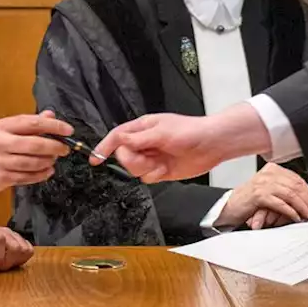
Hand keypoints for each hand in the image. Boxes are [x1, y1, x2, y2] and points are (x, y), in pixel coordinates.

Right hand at [0, 111, 71, 193]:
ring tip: (54, 160)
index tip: (68, 129)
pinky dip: (40, 175)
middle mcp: (0, 143)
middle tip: (65, 149)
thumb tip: (50, 115)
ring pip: (32, 163)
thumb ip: (27, 124)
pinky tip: (47, 172)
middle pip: (35, 144)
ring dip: (48, 162)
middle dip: (55, 146)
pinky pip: (26, 178)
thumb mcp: (2, 129)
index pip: (33, 123)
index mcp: (2, 127)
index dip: (54, 126)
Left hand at [0, 223, 32, 271]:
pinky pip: (27, 250)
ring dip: (15, 261)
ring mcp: (12, 235)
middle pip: (19, 249)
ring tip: (1, 264)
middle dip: (7, 263)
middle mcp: (4, 232)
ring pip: (26, 250)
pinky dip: (20, 258)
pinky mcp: (16, 239)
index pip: (2, 246)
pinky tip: (7, 261)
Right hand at [91, 104, 270, 182]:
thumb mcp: (161, 132)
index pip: (117, 137)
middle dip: (134, 160)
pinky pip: (146, 178)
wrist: (211, 145)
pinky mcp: (160, 171)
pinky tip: (166, 169)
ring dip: (146, 168)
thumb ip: (138, 138)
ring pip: (134, 169)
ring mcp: (152, 157)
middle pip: (123, 156)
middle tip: (149, 156)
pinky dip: (155, 175)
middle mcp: (145, 143)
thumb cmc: (190, 132)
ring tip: (161, 162)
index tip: (95, 159)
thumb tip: (119, 139)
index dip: (104, 147)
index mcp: (142, 128)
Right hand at [217, 163, 307, 228]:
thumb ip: (284, 190)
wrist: (229, 207)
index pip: (297, 178)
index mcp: (272, 169)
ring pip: (290, 194)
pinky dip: (290, 211)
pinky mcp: (258, 195)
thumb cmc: (249, 201)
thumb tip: (305, 200)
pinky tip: (295, 217)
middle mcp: (268, 173)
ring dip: (302, 207)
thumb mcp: (268, 190)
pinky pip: (280, 203)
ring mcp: (263, 183)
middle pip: (295, 185)